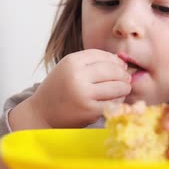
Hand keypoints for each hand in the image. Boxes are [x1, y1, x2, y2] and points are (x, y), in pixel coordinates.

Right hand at [11, 49, 130, 129]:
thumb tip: (120, 62)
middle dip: (123, 74)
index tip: (121, 65)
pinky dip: (119, 101)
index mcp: (71, 62)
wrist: (41, 113)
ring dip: (124, 87)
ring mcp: (83, 94)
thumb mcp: (68, 68)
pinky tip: (117, 100)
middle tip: (127, 78)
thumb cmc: (58, 89)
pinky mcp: (89, 110)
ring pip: (116, 86)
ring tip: (125, 88)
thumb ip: (89, 63)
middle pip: (111, 70)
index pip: (101, 55)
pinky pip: (113, 103)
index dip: (115, 60)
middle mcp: (77, 76)